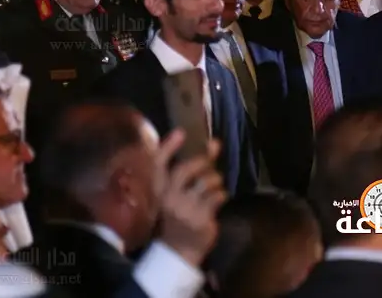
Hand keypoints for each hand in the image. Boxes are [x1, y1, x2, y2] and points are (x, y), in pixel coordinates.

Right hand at [155, 130, 226, 266]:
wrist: (182, 249)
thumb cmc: (183, 213)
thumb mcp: (183, 190)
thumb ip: (198, 166)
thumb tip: (214, 142)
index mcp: (160, 190)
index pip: (159, 164)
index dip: (169, 147)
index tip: (181, 132)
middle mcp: (168, 198)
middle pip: (185, 170)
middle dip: (202, 162)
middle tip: (209, 164)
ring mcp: (184, 209)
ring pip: (205, 182)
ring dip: (216, 180)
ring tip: (215, 186)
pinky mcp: (200, 218)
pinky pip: (217, 196)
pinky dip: (222, 194)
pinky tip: (218, 199)